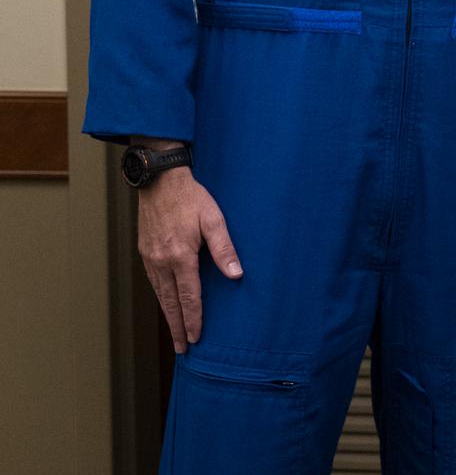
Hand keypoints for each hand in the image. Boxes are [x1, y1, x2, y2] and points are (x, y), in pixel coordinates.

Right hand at [136, 166, 241, 353]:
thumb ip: (225, 248)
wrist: (160, 181)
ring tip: (175, 334)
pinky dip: (160, 298)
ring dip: (168, 316)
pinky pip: (153, 283)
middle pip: (170, 303)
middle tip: (183, 349)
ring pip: (160, 295)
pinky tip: (166, 305)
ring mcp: (150, 258)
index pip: (189, 296)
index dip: (194, 319)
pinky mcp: (145, 252)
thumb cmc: (192, 198)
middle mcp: (161, 262)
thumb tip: (236, 275)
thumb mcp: (214, 219)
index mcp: (180, 256)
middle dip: (178, 328)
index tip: (198, 338)